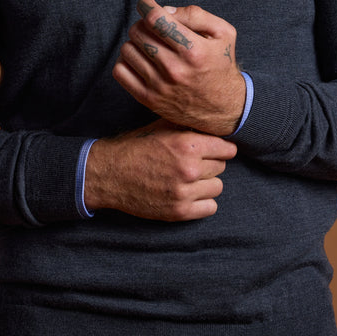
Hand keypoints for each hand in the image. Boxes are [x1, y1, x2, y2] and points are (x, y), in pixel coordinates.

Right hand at [84, 119, 236, 220]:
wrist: (110, 174)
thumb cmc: (135, 147)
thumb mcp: (161, 127)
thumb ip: (188, 126)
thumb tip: (212, 123)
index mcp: (187, 144)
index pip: (226, 148)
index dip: (221, 148)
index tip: (216, 149)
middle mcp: (189, 168)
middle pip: (221, 167)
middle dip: (210, 163)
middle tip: (195, 162)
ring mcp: (184, 192)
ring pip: (217, 187)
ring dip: (207, 183)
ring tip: (191, 178)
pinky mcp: (179, 211)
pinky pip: (210, 207)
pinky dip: (203, 202)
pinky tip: (190, 194)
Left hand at [113, 0, 245, 136]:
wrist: (223, 108)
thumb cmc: (221, 64)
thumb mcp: (223, 33)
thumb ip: (196, 15)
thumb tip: (165, 10)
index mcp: (193, 50)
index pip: (155, 19)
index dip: (146, 4)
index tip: (146, 1)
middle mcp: (174, 69)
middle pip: (138, 32)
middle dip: (142, 22)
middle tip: (152, 25)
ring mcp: (159, 86)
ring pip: (127, 49)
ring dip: (135, 41)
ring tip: (148, 43)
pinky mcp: (148, 99)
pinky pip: (120, 71)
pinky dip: (125, 60)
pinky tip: (140, 58)